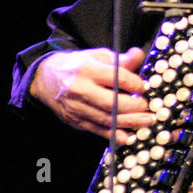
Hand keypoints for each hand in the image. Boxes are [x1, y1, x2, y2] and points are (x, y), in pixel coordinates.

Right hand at [29, 47, 155, 143]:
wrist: (46, 79)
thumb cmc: (77, 66)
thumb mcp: (97, 56)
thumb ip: (120, 59)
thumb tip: (138, 55)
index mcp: (86, 69)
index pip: (117, 78)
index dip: (135, 84)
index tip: (143, 87)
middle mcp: (80, 89)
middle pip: (111, 102)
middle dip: (133, 106)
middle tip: (146, 106)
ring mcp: (76, 107)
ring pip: (106, 119)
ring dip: (129, 122)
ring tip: (145, 121)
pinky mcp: (75, 121)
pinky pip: (98, 130)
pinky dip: (114, 135)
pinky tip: (128, 136)